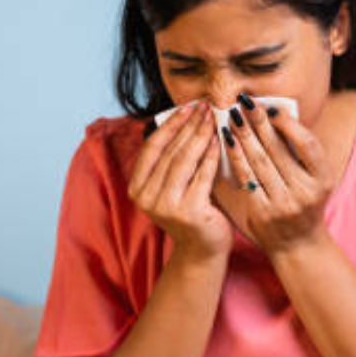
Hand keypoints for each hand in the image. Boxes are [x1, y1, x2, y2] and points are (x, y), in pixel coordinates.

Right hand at [128, 102, 233, 260]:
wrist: (203, 250)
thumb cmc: (192, 212)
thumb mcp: (174, 185)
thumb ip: (172, 160)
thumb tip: (184, 119)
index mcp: (137, 188)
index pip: (153, 147)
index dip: (170, 124)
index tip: (186, 106)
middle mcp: (146, 197)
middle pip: (170, 151)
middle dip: (188, 125)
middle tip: (203, 106)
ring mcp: (165, 206)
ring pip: (184, 160)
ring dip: (200, 135)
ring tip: (212, 117)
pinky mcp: (187, 211)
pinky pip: (202, 175)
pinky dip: (212, 155)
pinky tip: (219, 140)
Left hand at [217, 93, 335, 254]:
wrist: (298, 244)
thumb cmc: (304, 202)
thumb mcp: (313, 179)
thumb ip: (300, 153)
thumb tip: (274, 116)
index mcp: (323, 179)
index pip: (308, 146)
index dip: (290, 125)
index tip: (272, 108)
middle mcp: (305, 192)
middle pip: (278, 151)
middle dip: (260, 123)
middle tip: (245, 101)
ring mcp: (283, 204)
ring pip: (260, 162)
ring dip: (244, 136)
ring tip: (233, 115)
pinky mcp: (262, 212)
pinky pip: (246, 178)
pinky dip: (236, 157)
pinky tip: (227, 140)